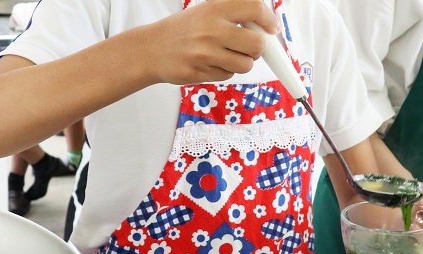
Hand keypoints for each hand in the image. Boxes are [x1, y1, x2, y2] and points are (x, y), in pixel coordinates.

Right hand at [142, 0, 280, 84]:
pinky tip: (211, 63)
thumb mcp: (206, 10)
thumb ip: (234, 14)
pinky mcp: (200, 72)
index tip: (271, 28)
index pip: (255, 8)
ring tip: (227, 55)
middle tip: (249, 46)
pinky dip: (225, 71)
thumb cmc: (183, 30)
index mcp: (214, 8)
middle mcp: (211, 29)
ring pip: (245, 64)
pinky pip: (228, 75)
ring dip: (242, 62)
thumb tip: (266, 26)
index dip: (269, 20)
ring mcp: (205, 53)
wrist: (151, 49)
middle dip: (257, 48)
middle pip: (256, 44)